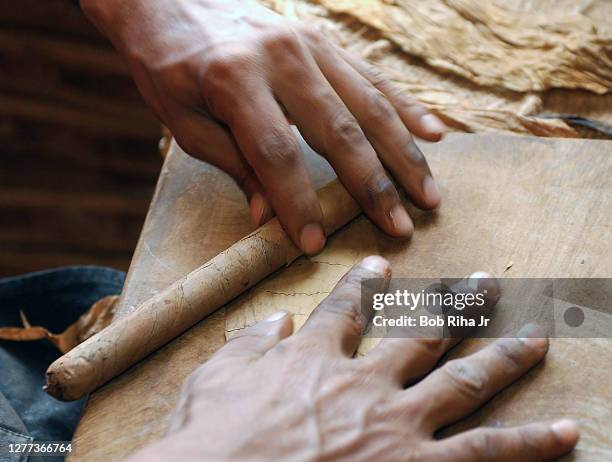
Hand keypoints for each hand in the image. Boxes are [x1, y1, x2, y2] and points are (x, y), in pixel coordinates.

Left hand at [81, 0, 444, 254]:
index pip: (277, 154)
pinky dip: (405, 107)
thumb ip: (234, 166)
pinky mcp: (325, 40)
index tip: (315, 244)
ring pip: (368, 105)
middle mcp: (281, 57)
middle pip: (338, 130)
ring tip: (429, 194)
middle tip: (401, 227)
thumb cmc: (170, 66)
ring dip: (403, 153)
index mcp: (234, 80)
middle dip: (373, 185)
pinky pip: (373, 77)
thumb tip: (269, 218)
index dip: (298, 203)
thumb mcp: (185, 121)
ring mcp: (309, 44)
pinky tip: (434, 133)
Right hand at [127, 256, 578, 461]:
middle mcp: (366, 382)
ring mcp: (398, 427)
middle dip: (457, 306)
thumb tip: (276, 318)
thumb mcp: (215, 379)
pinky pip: (486, 454)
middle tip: (486, 283)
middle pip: (422, 333)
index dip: (365, 283)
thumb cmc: (211, 440)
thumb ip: (250, 342)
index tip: (382, 265)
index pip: (346, 307)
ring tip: (537, 337)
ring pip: (466, 382)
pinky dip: (531, 443)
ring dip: (504, 355)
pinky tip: (569, 430)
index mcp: (315, 356)